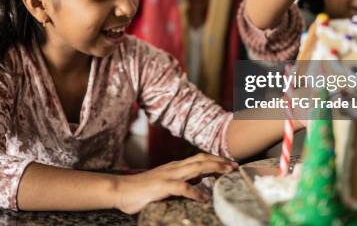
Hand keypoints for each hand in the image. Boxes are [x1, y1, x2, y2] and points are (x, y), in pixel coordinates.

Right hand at [114, 153, 236, 213]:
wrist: (121, 190)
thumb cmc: (142, 190)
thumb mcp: (165, 184)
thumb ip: (180, 183)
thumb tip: (197, 185)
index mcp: (175, 167)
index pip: (199, 159)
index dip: (215, 159)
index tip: (229, 163)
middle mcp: (174, 168)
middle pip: (201, 160)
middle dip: (219, 161)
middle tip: (234, 165)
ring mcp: (168, 175)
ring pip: (195, 168)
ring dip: (213, 168)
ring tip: (226, 172)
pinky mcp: (162, 186)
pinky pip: (182, 187)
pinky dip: (194, 191)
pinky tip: (203, 198)